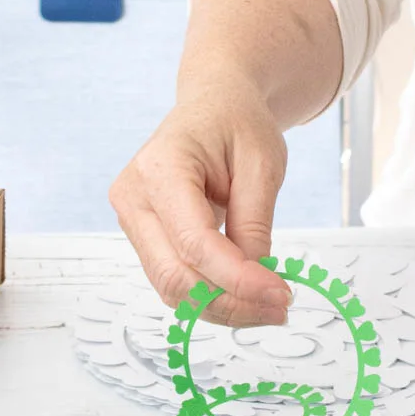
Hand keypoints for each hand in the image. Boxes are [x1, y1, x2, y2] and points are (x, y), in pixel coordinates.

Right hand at [110, 83, 291, 326]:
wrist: (214, 105)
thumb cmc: (236, 122)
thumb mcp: (262, 163)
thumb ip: (255, 223)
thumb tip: (258, 283)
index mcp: (160, 167)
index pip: (195, 243)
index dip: (238, 279)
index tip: (280, 295)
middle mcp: (134, 197)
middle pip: (176, 276)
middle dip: (231, 303)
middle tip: (280, 310)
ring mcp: (133, 220)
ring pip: (173, 289)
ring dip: (223, 307)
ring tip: (269, 306)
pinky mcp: (144, 238)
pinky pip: (176, 280)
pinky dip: (212, 296)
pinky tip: (247, 296)